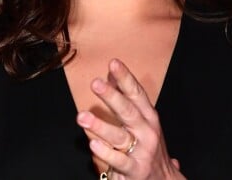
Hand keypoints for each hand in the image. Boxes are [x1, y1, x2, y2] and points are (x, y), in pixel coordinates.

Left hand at [76, 58, 183, 178]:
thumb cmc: (147, 144)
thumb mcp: (142, 121)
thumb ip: (126, 99)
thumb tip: (110, 75)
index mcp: (149, 116)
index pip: (137, 93)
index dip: (125, 78)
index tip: (113, 62)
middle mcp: (147, 131)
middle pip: (128, 111)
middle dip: (111, 96)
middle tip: (95, 83)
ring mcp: (142, 151)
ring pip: (119, 136)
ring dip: (100, 126)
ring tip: (82, 117)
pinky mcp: (135, 170)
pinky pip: (118, 161)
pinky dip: (105, 153)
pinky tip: (93, 144)